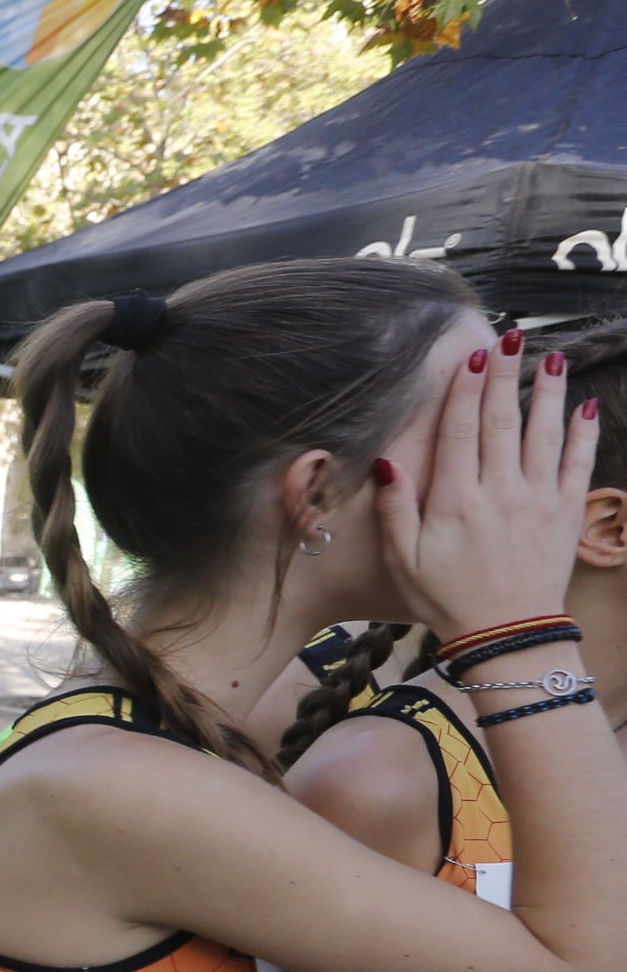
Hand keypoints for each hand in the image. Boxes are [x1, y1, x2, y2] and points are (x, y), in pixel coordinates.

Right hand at [373, 329, 591, 641]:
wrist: (506, 634)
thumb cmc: (446, 599)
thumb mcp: (402, 560)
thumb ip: (394, 508)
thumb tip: (388, 463)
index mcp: (455, 500)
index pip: (462, 431)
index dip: (467, 390)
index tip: (473, 357)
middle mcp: (500, 491)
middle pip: (503, 420)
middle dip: (507, 375)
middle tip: (512, 336)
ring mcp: (538, 500)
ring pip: (544, 433)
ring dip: (547, 392)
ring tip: (551, 358)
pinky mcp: (565, 513)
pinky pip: (577, 463)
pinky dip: (582, 433)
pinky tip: (583, 406)